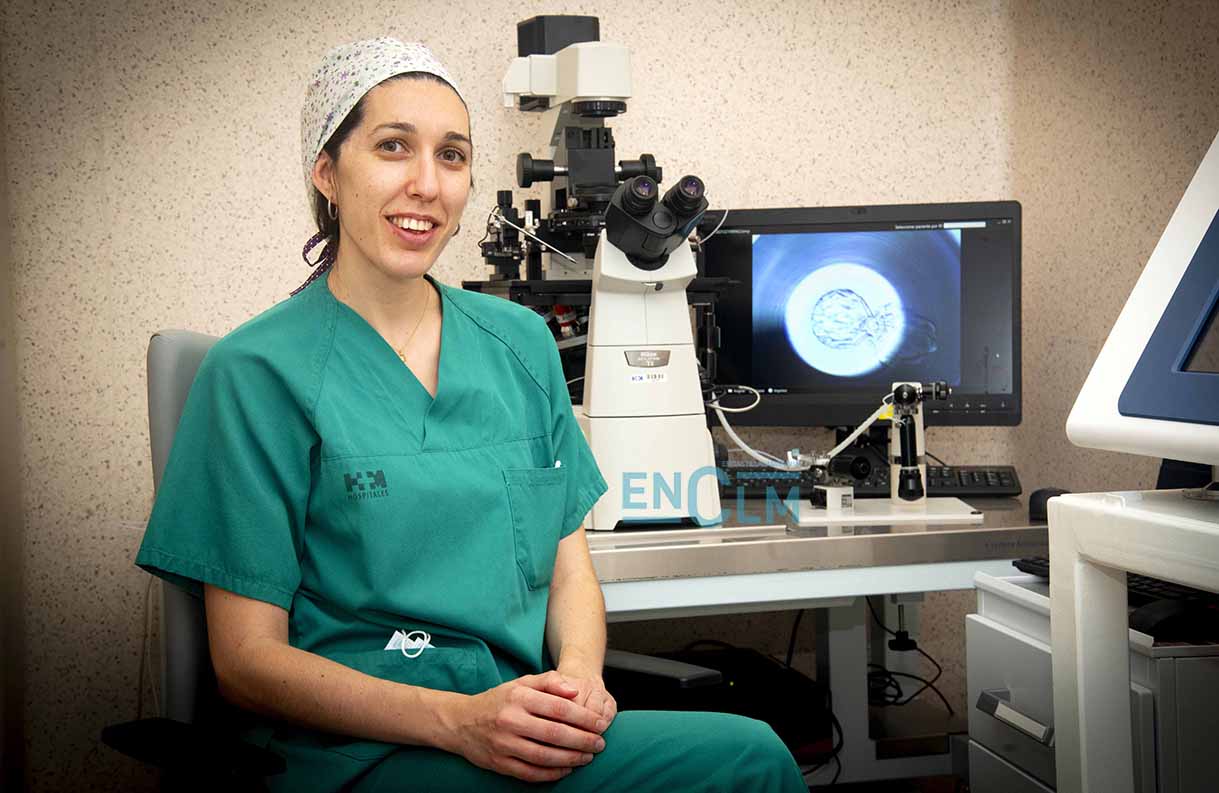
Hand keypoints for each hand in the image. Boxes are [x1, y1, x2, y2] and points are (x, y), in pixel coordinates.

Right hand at [445, 671, 607, 782]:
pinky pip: (531, 773)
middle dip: (583, 740)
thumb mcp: (521, 683)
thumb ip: (550, 681)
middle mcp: (510, 720)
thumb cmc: (499, 700)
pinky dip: (552, 773)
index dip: (584, 718)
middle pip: (555, 734)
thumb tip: (575, 691)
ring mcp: (504, 744)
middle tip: (600, 743)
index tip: (601, 723)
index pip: (559, 708)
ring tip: (588, 756)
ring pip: (545, 756)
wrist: (460, 722)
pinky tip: (567, 769)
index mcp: (518, 697)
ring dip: (571, 758)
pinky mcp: (500, 764)